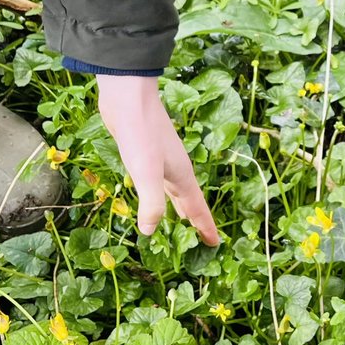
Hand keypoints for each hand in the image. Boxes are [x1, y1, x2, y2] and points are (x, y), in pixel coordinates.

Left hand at [96, 75, 218, 245]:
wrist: (130, 100)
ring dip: (181, 206)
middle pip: (190, 200)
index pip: (197, 208)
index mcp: (181, 176)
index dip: (205, 227)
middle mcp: (176, 169)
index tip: (214, 244)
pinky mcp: (148, 154)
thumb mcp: (146, 172)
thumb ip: (152, 202)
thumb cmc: (141, 135)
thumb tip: (150, 231)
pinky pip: (162, 182)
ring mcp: (163, 161)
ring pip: (176, 190)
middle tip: (203, 238)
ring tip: (182, 221)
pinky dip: (164, 194)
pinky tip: (156, 192)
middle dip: (196, 220)